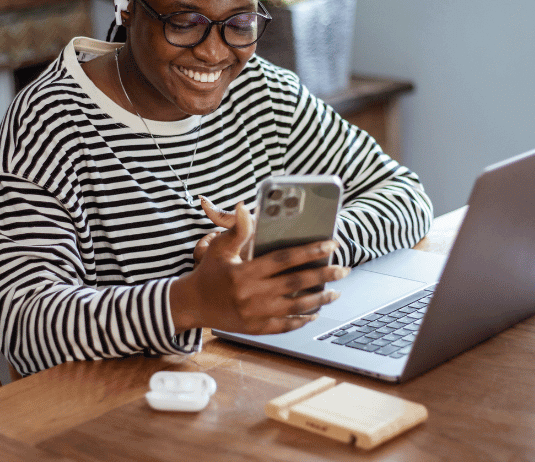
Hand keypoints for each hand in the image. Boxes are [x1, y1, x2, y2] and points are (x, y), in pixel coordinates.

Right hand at [172, 200, 349, 334]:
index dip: (310, 250)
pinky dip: (302, 320)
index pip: (285, 259)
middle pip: (296, 283)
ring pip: (295, 307)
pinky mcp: (256, 329)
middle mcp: (252, 293)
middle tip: (343, 269)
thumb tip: (243, 206)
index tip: (331, 244)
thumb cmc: (208, 272)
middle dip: (323, 275)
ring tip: (336, 292)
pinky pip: (285, 326)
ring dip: (319, 299)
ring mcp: (255, 314)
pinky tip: (315, 312)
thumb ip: (237, 230)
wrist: (192, 305)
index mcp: (246, 271)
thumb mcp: (219, 248)